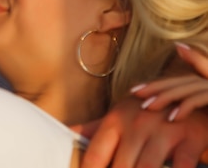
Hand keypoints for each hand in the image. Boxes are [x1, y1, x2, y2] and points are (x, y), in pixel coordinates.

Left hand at [73, 95, 207, 167]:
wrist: (187, 93)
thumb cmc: (146, 110)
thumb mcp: (120, 115)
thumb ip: (93, 129)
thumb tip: (65, 134)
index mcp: (116, 121)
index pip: (95, 155)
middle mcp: (137, 124)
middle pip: (121, 167)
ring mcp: (164, 130)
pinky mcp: (190, 137)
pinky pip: (180, 166)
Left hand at [131, 43, 207, 120]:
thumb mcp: (205, 90)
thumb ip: (198, 67)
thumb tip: (179, 45)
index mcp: (205, 83)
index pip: (176, 82)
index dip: (155, 85)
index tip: (133, 91)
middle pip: (181, 82)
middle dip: (156, 88)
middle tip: (134, 93)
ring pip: (188, 89)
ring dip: (166, 97)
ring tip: (148, 106)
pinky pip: (201, 100)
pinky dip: (186, 107)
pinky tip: (172, 118)